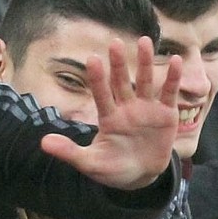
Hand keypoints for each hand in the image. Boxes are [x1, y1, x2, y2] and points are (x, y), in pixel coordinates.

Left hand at [41, 37, 181, 190]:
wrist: (140, 178)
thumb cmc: (112, 169)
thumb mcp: (90, 163)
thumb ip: (69, 151)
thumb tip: (43, 142)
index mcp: (108, 118)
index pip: (101, 94)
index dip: (97, 78)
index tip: (92, 59)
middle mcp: (126, 108)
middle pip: (121, 82)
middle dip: (118, 64)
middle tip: (114, 43)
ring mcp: (147, 109)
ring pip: (145, 82)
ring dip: (145, 62)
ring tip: (143, 40)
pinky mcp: (166, 115)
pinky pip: (168, 93)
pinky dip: (172, 78)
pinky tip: (175, 60)